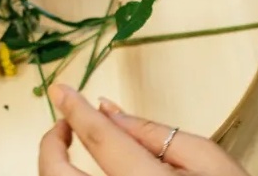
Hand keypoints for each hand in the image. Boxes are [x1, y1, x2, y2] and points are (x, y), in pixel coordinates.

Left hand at [39, 85, 248, 175]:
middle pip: (58, 175)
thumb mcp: (207, 157)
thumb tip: (107, 110)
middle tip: (64, 124)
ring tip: (73, 148)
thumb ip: (154, 132)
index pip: (98, 138)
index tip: (60, 90)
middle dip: (50, 144)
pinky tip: (86, 172)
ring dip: (57, 166)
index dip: (74, 108)